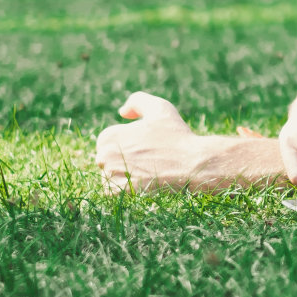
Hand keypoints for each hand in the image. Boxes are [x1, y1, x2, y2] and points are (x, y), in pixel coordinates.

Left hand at [95, 91, 209, 193]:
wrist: (192, 165)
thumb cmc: (176, 136)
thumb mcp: (158, 108)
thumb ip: (136, 102)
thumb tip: (122, 113)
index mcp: (108, 136)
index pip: (110, 143)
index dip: (130, 144)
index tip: (147, 146)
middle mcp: (104, 156)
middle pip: (109, 160)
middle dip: (124, 159)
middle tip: (150, 159)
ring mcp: (111, 177)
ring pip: (112, 176)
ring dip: (125, 175)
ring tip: (149, 171)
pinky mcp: (119, 194)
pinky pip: (115, 193)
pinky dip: (126, 189)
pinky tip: (144, 182)